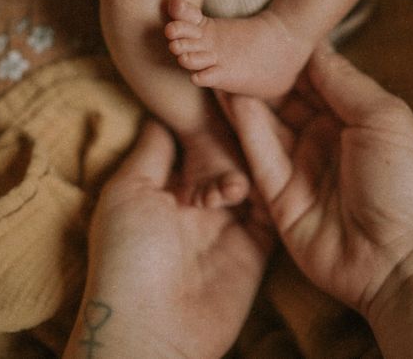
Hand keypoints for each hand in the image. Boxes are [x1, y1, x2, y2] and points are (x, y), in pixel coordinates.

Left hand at [65, 121, 271, 358]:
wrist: (151, 325)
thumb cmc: (129, 253)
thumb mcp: (128, 191)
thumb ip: (152, 152)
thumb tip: (160, 114)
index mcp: (168, 187)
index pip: (193, 143)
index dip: (208, 118)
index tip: (226, 87)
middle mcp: (200, 202)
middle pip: (227, 158)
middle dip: (239, 133)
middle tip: (257, 101)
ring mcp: (228, 224)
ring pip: (252, 178)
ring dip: (259, 157)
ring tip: (273, 125)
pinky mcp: (253, 247)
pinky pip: (270, 211)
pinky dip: (276, 187)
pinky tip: (284, 159)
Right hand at [223, 43, 412, 317]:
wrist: (404, 261)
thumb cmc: (407, 184)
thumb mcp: (384, 118)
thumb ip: (344, 82)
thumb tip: (317, 47)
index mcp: (356, 120)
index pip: (318, 81)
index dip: (293, 58)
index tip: (268, 31)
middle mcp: (326, 141)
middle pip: (288, 101)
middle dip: (264, 75)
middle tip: (236, 45)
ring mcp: (302, 168)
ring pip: (267, 124)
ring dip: (246, 96)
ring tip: (222, 63)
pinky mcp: (279, 196)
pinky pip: (258, 154)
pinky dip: (244, 126)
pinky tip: (229, 97)